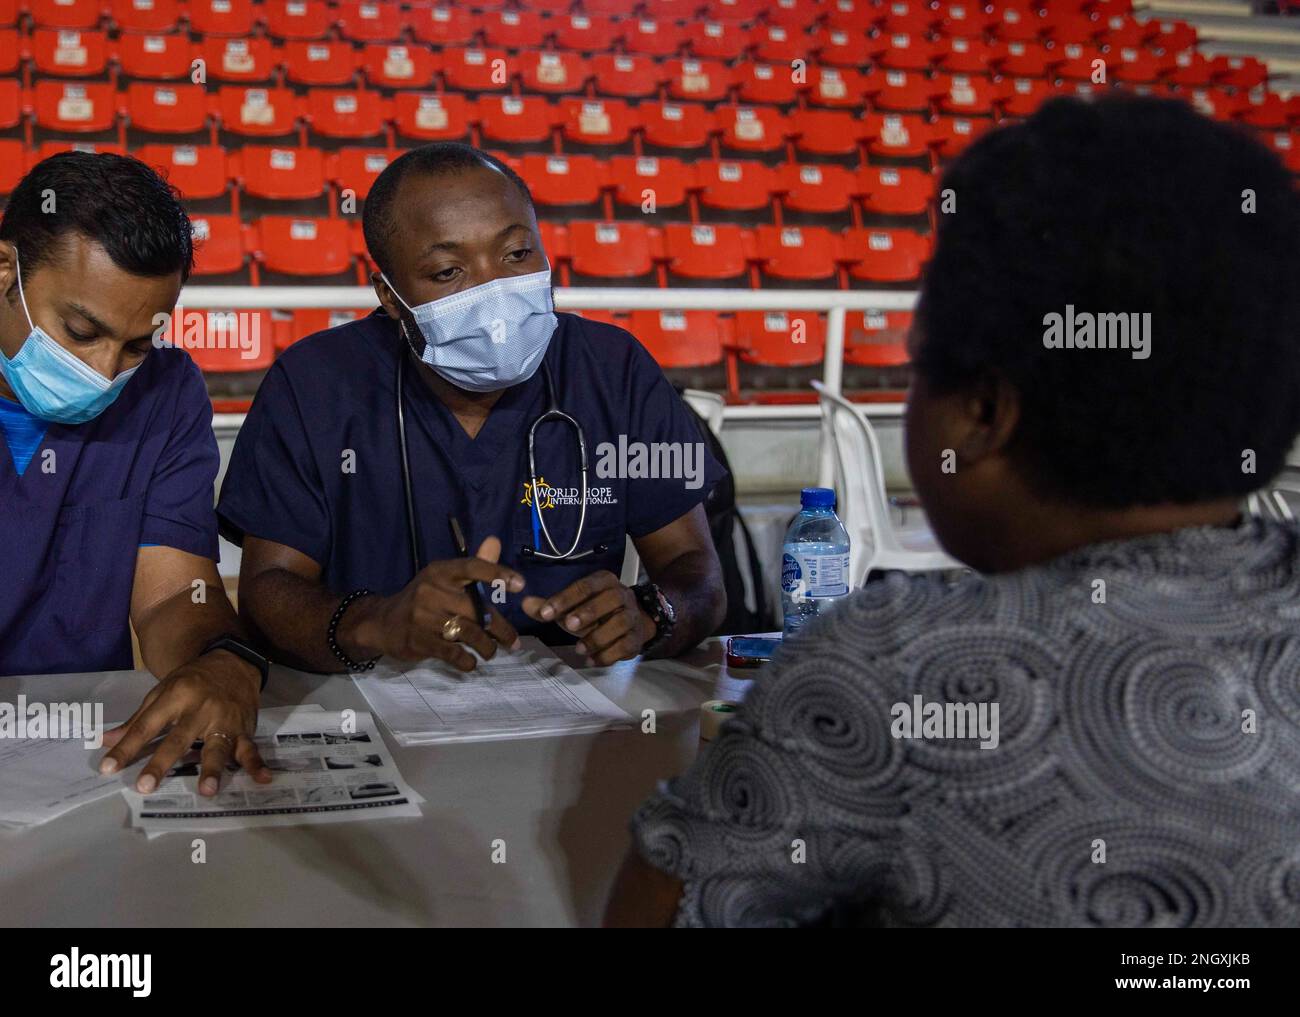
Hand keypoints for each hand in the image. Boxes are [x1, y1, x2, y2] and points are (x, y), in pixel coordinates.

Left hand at [100, 648, 269, 796]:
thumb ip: (137, 721)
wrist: (234, 662)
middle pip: (179, 739)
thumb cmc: (191, 681)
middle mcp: (200, 709)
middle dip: (162, 763)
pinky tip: (263, 779)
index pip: (147, 725)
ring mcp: (225, 720)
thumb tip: (104, 741)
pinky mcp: (244, 729)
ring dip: (213, 768)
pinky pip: (250, 748)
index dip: (127, 747)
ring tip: (206, 790)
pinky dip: (257, 764)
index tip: (108, 768)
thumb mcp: (161, 692)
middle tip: (145, 786)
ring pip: (217, 746)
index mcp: (175, 697)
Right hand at [340, 536, 523, 670]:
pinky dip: (467, 661)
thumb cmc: (423, 599)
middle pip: (477, 609)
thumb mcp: (444, 578)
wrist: (382, 622)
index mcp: (441, 572)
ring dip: (487, 647)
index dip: (497, 573)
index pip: (472, 567)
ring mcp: (423, 617)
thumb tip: (495, 541)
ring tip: (492, 652)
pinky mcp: (418, 641)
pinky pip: (452, 653)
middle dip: (500, 629)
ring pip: (468, 633)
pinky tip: (471, 662)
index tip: (520, 585)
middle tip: (513, 642)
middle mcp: (432, 590)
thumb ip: (475, 564)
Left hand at [521, 570, 654, 666]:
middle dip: (589, 612)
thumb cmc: (597, 611)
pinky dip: (608, 655)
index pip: (585, 586)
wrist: (634, 621)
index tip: (546, 614)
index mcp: (605, 582)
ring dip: (598, 637)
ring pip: (621, 623)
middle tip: (568, 625)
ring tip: (578, 649)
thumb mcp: (574, 606)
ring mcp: (632, 617)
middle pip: (611, 599)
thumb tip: (525, 603)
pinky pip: (626, 645)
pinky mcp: (637, 638)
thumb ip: (551, 606)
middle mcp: (622, 595)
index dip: (565, 598)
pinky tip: (591, 660)